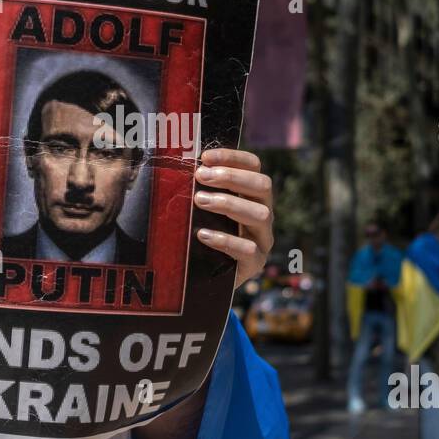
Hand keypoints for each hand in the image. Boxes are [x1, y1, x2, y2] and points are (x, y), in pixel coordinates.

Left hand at [192, 148, 273, 288]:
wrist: (203, 281)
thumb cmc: (200, 238)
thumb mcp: (202, 211)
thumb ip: (198, 190)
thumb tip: (175, 165)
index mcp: (252, 196)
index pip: (254, 166)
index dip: (233, 157)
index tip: (205, 157)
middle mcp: (263, 214)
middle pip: (263, 186)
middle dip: (231, 177)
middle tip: (201, 176)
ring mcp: (263, 240)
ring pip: (260, 215)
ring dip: (228, 203)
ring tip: (199, 200)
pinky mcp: (255, 264)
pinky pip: (247, 250)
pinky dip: (225, 239)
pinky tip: (203, 234)